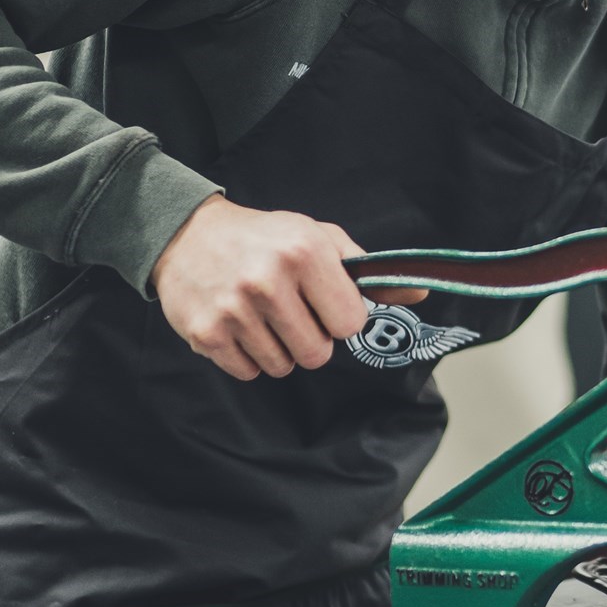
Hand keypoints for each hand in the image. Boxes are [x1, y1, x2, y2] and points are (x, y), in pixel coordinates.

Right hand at [152, 195, 423, 379]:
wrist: (186, 233)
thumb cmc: (264, 238)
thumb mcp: (318, 238)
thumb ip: (368, 272)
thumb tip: (420, 295)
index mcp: (304, 252)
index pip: (351, 323)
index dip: (340, 318)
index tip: (324, 304)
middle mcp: (268, 280)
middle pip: (317, 354)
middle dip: (310, 339)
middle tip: (291, 313)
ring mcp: (234, 309)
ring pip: (283, 367)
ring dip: (279, 349)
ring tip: (263, 316)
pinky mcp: (206, 333)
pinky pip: (248, 372)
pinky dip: (248, 357)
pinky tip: (239, 326)